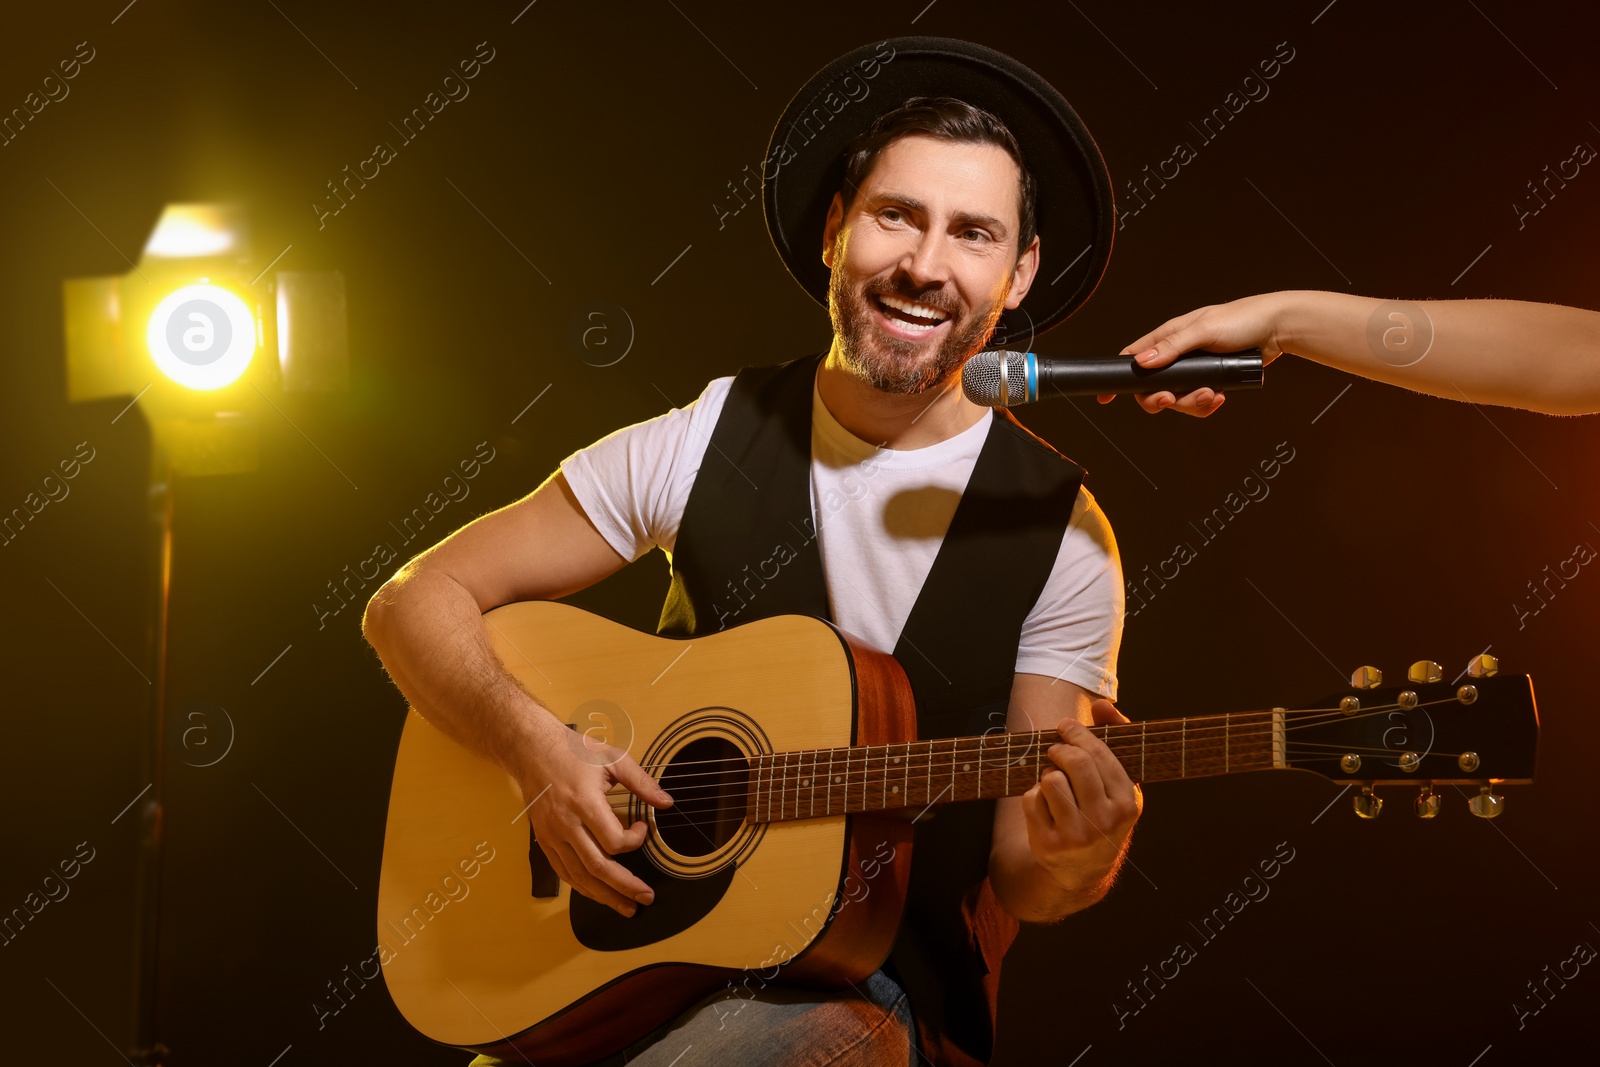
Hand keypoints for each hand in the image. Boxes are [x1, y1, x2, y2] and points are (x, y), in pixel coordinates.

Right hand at [518, 721, 672, 916]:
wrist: (532, 750)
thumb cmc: (573, 751)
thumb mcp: (612, 758)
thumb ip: (641, 782)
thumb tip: (666, 802)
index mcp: (583, 802)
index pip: (613, 840)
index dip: (634, 841)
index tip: (642, 828)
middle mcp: (565, 824)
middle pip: (597, 866)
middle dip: (624, 886)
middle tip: (646, 897)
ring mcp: (551, 835)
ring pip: (579, 876)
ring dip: (604, 895)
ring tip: (627, 907)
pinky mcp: (544, 841)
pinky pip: (563, 872)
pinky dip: (582, 887)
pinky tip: (599, 894)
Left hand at [1020, 699, 1141, 892]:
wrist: (1082, 870)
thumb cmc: (1101, 813)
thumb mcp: (1117, 784)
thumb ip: (1114, 739)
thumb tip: (1103, 704)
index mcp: (1128, 803)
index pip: (1100, 755)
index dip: (1077, 734)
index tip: (1065, 727)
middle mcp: (1105, 822)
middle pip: (1075, 763)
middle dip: (1060, 749)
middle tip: (1055, 750)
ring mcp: (1076, 836)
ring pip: (1050, 780)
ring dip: (1047, 775)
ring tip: (1054, 782)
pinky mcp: (1049, 845)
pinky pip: (1031, 800)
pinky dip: (1033, 795)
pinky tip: (1045, 805)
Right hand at [1097, 293, 1287, 416]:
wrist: (1277, 330)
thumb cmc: (1242, 318)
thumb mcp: (1203, 329)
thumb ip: (1172, 347)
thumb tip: (1143, 361)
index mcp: (1169, 337)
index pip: (1134, 357)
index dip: (1120, 376)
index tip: (1107, 396)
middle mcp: (1178, 355)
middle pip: (1153, 387)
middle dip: (1161, 398)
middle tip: (1173, 398)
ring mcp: (1194, 370)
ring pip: (1177, 399)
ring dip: (1191, 403)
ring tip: (1210, 394)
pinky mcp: (1211, 381)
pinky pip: (1198, 402)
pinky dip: (1206, 404)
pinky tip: (1218, 396)